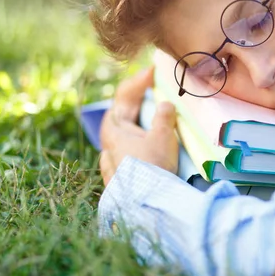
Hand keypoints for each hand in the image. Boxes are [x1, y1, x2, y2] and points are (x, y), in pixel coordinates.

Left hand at [99, 68, 178, 185]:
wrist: (147, 205)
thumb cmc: (152, 166)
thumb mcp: (162, 136)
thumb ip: (164, 116)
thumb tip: (165, 104)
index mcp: (114, 128)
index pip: (124, 96)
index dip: (139, 81)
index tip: (153, 70)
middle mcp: (109, 142)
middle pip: (123, 113)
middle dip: (139, 98)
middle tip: (154, 86)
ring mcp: (113, 160)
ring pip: (124, 132)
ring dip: (137, 119)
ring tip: (152, 112)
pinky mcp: (121, 175)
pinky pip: (128, 148)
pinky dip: (138, 139)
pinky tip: (145, 141)